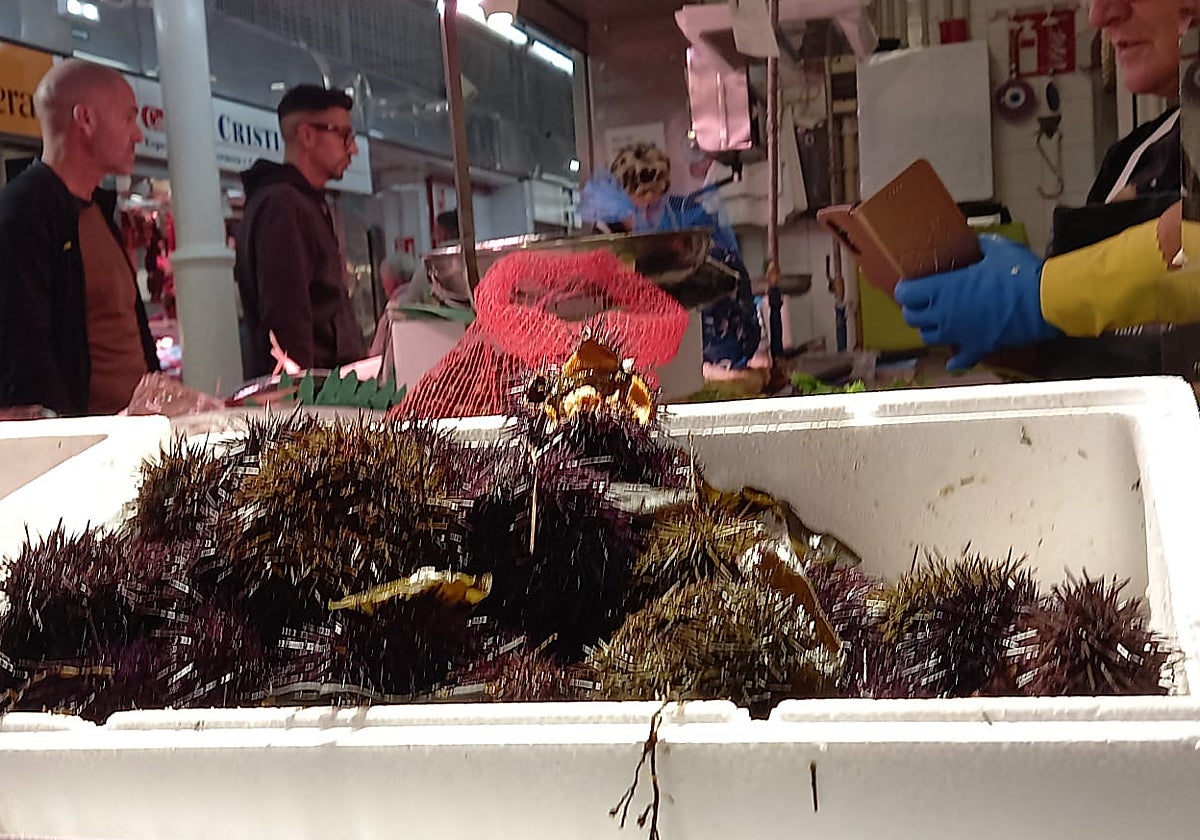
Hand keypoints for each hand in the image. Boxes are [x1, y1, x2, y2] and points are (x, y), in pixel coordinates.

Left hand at [894, 234, 1061, 370]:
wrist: (1044, 301)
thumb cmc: (1019, 273)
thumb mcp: (997, 250)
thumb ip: (981, 244)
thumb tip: (976, 239)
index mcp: (944, 289)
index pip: (907, 294)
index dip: (905, 290)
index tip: (908, 286)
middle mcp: (945, 314)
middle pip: (912, 318)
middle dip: (913, 310)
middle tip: (921, 302)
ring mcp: (960, 334)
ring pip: (929, 338)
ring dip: (930, 330)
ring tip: (937, 322)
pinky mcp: (978, 347)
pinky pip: (960, 360)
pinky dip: (954, 361)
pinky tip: (951, 361)